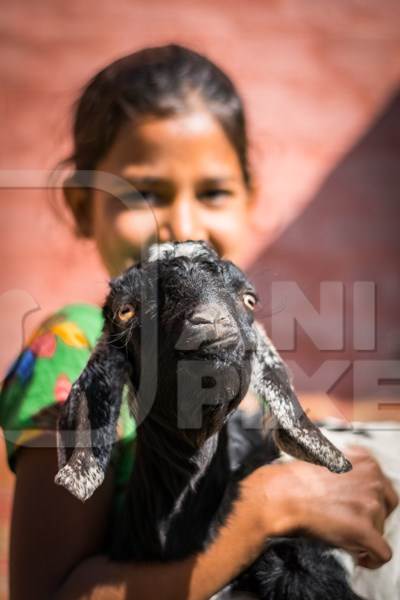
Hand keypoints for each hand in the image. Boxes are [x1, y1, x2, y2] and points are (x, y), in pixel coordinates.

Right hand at [239, 446, 397, 568]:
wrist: (281, 495)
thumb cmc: (295, 478)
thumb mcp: (326, 457)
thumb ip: (348, 467)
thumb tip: (354, 484)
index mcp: (364, 460)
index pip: (383, 486)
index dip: (372, 500)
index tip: (360, 509)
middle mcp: (372, 479)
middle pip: (385, 506)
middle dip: (371, 516)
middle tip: (350, 521)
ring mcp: (370, 504)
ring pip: (381, 528)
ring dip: (365, 533)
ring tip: (343, 533)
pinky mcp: (364, 529)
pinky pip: (381, 553)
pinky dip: (371, 559)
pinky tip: (359, 557)